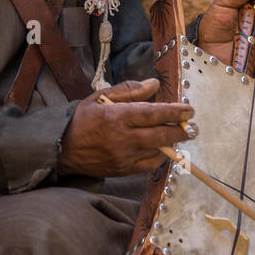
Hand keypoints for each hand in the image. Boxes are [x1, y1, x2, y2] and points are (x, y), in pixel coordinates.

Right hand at [58, 78, 192, 176]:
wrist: (63, 149)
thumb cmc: (82, 120)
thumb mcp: (100, 97)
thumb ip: (130, 90)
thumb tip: (154, 84)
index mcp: (117, 117)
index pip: (153, 114)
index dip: (175, 112)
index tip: (189, 110)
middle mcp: (122, 138)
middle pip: (161, 135)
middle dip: (181, 130)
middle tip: (192, 126)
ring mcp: (124, 156)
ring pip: (158, 151)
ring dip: (173, 143)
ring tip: (179, 135)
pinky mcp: (124, 170)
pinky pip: (150, 165)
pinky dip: (160, 156)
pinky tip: (163, 148)